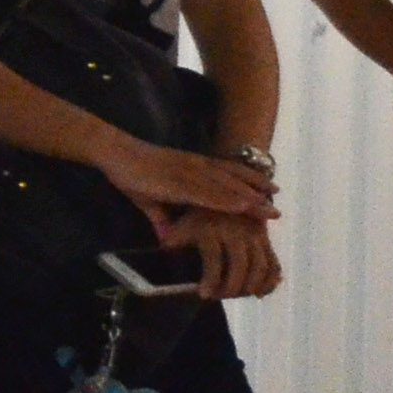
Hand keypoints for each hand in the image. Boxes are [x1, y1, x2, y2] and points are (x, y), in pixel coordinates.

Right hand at [94, 136, 273, 228]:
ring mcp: (190, 174)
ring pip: (226, 186)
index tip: (269, 189)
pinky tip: (243, 205)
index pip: (227, 172)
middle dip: (256, 190)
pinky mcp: (180, 182)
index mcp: (192, 167)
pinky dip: (228, 199)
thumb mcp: (149, 200)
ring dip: (249, 197)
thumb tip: (166, 238)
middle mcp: (196, 167)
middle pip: (233, 179)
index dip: (250, 180)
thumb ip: (161, 218)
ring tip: (268, 208)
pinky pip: (209, 192)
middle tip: (277, 202)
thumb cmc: (130, 173)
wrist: (115, 154)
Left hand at [166, 204, 282, 303]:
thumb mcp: (182, 222)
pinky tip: (259, 294)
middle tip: (222, 297)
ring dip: (251, 286)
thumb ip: (173, 238)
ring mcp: (254, 234)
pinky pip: (273, 262)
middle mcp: (236, 231)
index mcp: (211, 227)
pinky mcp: (265, 239)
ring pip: (260, 265)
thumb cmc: (196, 213)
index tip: (204, 295)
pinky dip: (270, 281)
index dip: (211, 279)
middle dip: (232, 287)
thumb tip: (166, 250)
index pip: (214, 257)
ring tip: (239, 296)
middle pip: (241, 264)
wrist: (225, 192)